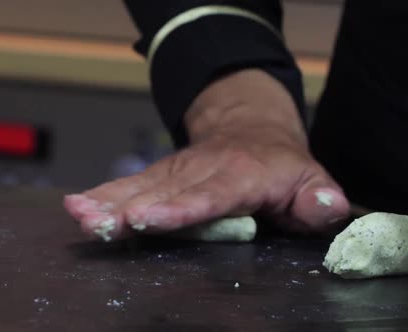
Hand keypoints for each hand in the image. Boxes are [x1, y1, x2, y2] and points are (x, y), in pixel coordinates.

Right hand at [64, 70, 349, 240]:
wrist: (250, 128)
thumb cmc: (281, 165)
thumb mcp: (310, 179)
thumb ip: (319, 199)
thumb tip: (330, 207)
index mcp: (243, 175)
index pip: (211, 195)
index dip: (181, 209)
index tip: (151, 219)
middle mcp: (204, 170)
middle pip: (164, 192)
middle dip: (130, 209)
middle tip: (99, 224)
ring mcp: (178, 171)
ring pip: (140, 186)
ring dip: (108, 202)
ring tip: (79, 215)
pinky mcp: (161, 174)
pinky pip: (130, 184)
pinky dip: (102, 194)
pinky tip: (77, 205)